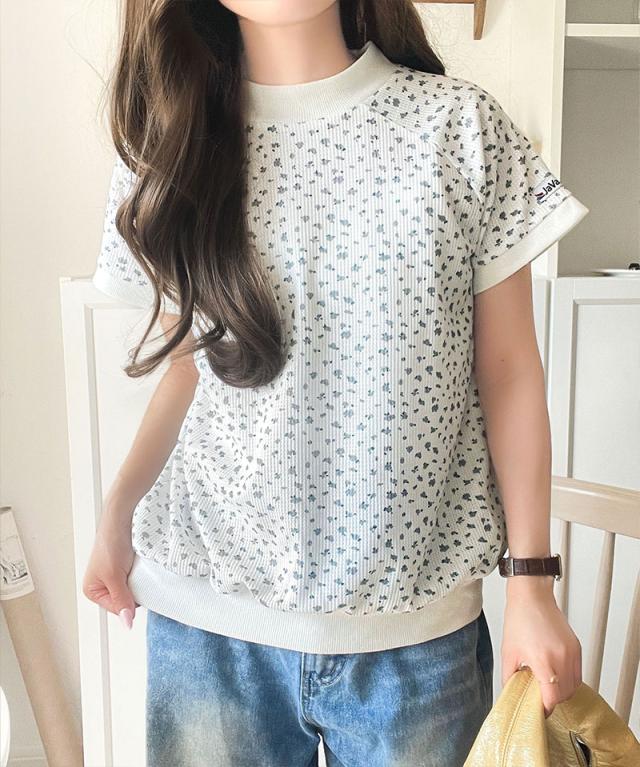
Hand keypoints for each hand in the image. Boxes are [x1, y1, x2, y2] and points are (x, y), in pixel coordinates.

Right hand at [82, 512, 138, 628]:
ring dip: (139, 582)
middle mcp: (103, 585)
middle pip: (126, 601)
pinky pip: (137, 579)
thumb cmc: (111, 542)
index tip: (135, 589)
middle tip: (135, 576)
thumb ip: (121, 600)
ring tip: (136, 569)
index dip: (129, 603)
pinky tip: (140, 566)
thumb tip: (126, 623)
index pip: (117, 610)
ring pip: (133, 590)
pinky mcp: (126, 567)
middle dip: (133, 591)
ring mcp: (115, 575)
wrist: (122, 517)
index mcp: (92, 590)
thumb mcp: (115, 576)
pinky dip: (142, 575)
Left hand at [501, 577, 581, 717]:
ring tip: (547, 685)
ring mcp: (571, 653)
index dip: (544, 708)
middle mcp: (561, 658)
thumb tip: (510, 693)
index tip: (538, 709)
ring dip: (563, 691)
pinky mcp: (577, 647)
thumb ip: (509, 676)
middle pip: (564, 694)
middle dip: (553, 700)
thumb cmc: (520, 618)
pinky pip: (578, 673)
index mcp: (543, 660)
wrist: (532, 596)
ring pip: (574, 686)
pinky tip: (556, 674)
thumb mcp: (508, 651)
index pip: (551, 698)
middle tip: (540, 697)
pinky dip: (570, 679)